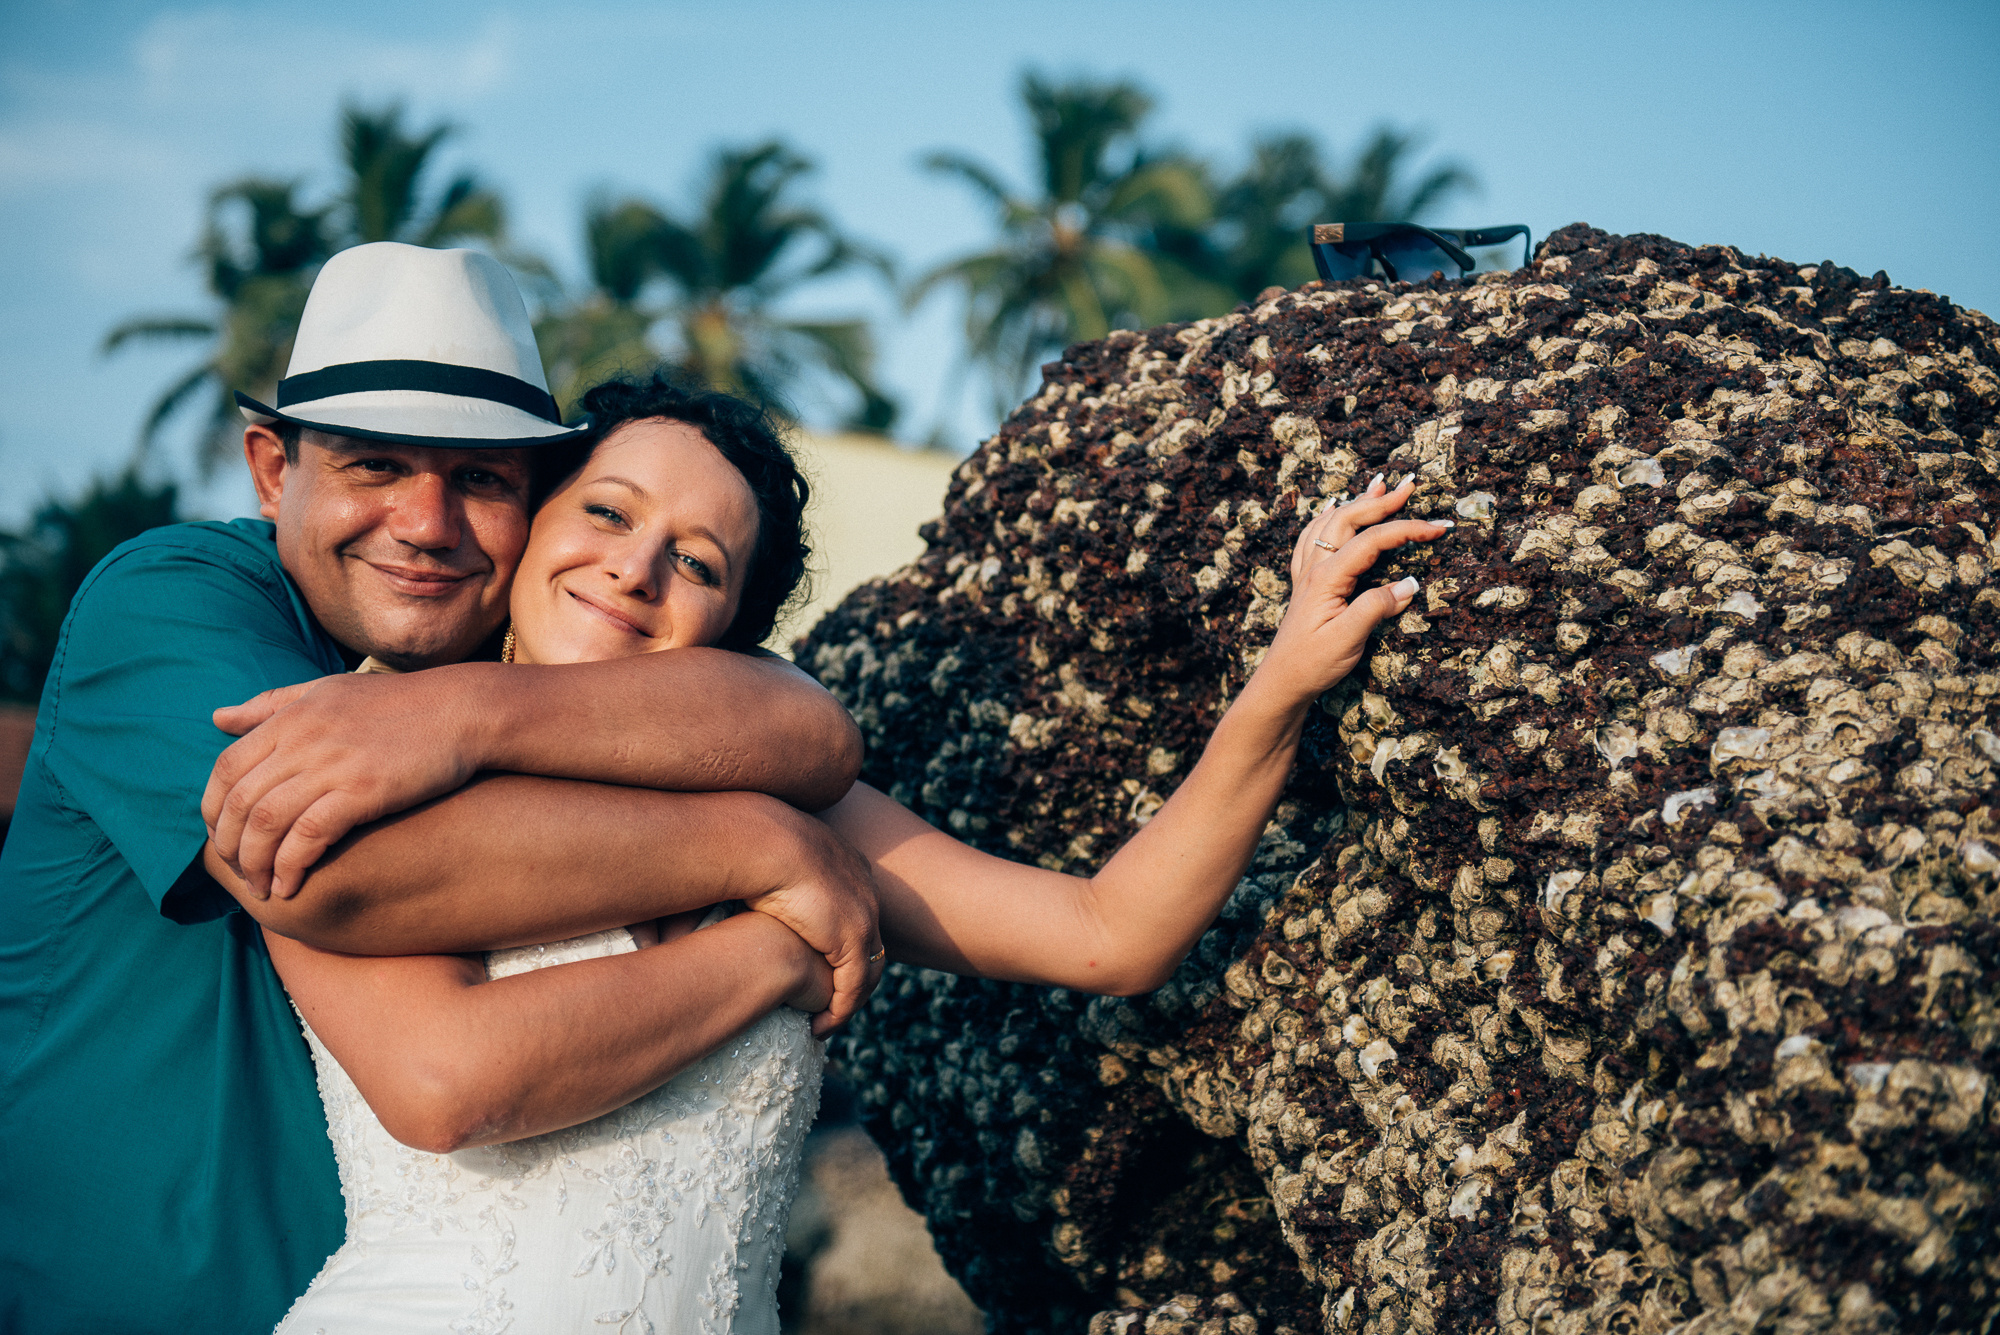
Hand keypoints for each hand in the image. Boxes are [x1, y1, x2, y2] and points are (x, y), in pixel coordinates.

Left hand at [202, 668, 490, 899]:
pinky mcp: (364, 791)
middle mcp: (304, 739)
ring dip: (254, 864)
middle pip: (239, 801)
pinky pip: (309, 835)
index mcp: (292, 716)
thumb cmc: (400, 703)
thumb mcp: (327, 689)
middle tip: (236, 873)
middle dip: (228, 846)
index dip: (213, 810)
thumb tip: (217, 718)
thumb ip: (270, 704)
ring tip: (260, 888)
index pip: (225, 768)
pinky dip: (291, 864)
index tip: (221, 838)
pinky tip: (291, 884)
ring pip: (266, 822)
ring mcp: (333, 765)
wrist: (463, 710)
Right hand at [743, 815, 885, 1037]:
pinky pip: (853, 989)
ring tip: (826, 1021)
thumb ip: (769, 881)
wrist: (764, 841)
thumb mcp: (768, 863)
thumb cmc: (750, 848)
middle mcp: (865, 891)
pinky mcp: (852, 941)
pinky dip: (840, 1011)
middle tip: (834, 1001)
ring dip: (849, 1001)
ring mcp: (863, 916)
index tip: (824, 965)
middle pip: (872, 945)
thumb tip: (748, 894)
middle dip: (857, 976)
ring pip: (868, 972)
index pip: (858, 913)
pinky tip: (820, 1026)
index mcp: (848, 865)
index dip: (844, 944)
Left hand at [1250, 473, 1447, 707]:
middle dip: (1382, 500)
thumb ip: (1377, 608)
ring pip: (1330, 523)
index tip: (1440, 527)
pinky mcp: (1306, 583)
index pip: (1373, 541)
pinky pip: (1313, 538)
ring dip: (1357, 501)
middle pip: (1349, 519)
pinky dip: (1326, 517)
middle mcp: (1315, 568)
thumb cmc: (1313, 664)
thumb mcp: (1349, 639)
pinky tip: (1329, 508)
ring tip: (1378, 483)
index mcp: (1327, 577)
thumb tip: (1410, 585)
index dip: (1408, 529)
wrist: (1282, 682)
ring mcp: (1307, 573)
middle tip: (1410, 486)